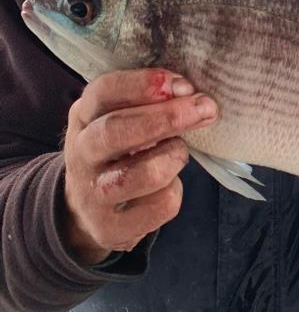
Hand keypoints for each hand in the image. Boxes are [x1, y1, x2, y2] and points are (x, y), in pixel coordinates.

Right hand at [62, 68, 217, 264]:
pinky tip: (169, 184)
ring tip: (180, 151)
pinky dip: (175, 191)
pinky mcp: (109, 227)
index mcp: (84, 116)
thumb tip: (191, 93)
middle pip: (116, 131)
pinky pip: (158, 206)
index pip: (104, 92)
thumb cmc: (118, 149)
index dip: (143, 85)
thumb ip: (148, 102)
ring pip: (140, 174)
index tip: (182, 84)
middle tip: (205, 108)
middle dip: (166, 117)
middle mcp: (81, 153)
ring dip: (173, 156)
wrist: (86, 207)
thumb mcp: (119, 116)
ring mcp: (92, 194)